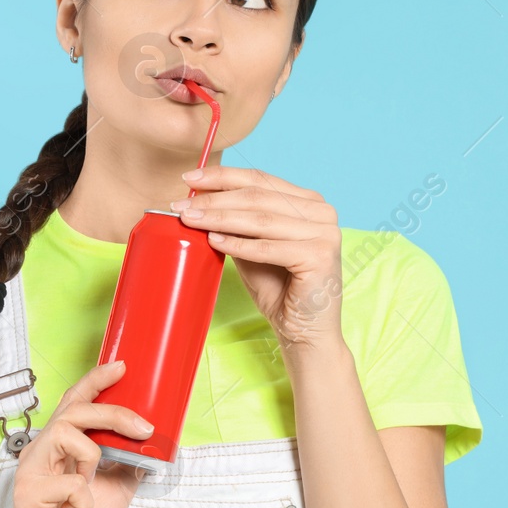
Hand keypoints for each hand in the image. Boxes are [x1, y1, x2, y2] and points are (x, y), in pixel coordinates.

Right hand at [10, 359, 148, 507]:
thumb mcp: (113, 493)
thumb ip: (126, 467)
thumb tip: (152, 447)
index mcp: (59, 448)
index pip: (75, 403)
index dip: (95, 381)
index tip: (121, 366)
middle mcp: (41, 451)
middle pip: (75, 411)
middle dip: (114, 412)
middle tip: (144, 427)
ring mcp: (30, 470)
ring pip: (66, 434)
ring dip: (90, 459)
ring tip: (87, 486)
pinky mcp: (27, 493)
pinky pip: (69, 482)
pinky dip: (82, 501)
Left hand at [169, 164, 344, 358]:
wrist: (303, 331)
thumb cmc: (278, 289)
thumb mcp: (252, 247)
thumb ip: (236, 222)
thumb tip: (197, 199)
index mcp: (309, 202)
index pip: (260, 179)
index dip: (222, 177)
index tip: (189, 178)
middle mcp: (322, 212)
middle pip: (257, 196)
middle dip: (214, 199)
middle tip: (181, 205)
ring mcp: (326, 232)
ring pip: (261, 220)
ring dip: (220, 218)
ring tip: (190, 220)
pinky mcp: (321, 255)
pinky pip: (268, 247)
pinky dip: (238, 244)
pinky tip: (213, 240)